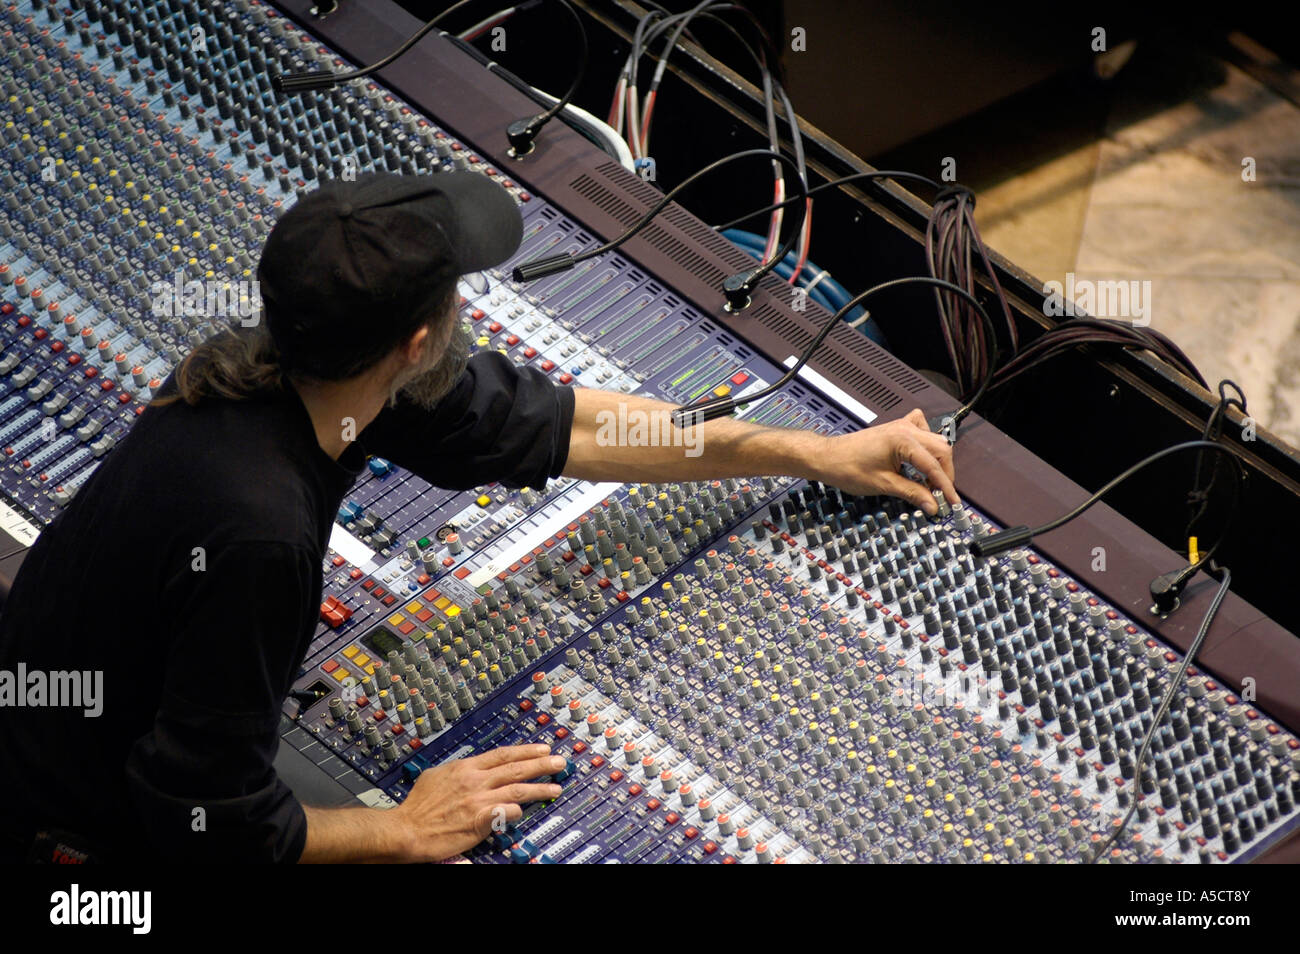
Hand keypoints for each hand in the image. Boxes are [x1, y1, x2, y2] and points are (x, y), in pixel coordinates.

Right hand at [390, 744, 563, 861]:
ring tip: (555, 787)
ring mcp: (479, 800)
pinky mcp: (479, 820)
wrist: (406, 829)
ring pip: (518, 790)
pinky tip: (527, 811)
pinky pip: (507, 812)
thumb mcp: (437, 776)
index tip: (542, 748)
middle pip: (516, 768)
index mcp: (466, 767)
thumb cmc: (418, 806)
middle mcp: (475, 780)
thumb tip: (470, 769)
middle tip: (559, 762)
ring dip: (539, 788)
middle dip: (541, 764)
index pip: (503, 754)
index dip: (526, 750)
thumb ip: (459, 771)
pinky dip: (518, 811)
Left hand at [810, 408, 959, 514]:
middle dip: (945, 474)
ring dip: (938, 461)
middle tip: (942, 495)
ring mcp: (902, 426)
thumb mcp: (883, 485)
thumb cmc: (847, 467)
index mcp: (903, 440)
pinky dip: (927, 444)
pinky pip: (922, 430)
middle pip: (942, 449)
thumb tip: (932, 504)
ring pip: (935, 440)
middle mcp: (906, 429)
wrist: (827, 457)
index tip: (951, 502)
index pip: (934, 465)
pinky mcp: (896, 429)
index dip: (945, 486)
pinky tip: (922, 457)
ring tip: (932, 482)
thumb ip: (912, 493)